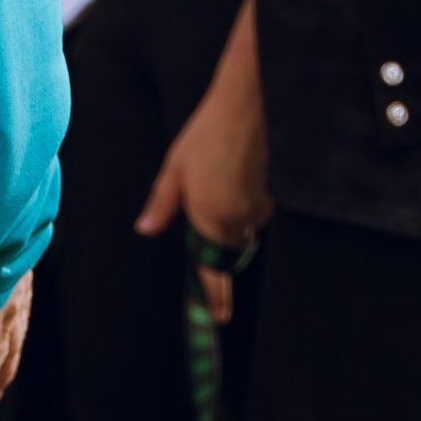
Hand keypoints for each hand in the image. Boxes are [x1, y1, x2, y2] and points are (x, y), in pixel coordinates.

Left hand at [138, 74, 269, 318]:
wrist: (251, 104)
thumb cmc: (209, 133)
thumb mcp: (174, 168)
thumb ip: (161, 204)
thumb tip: (146, 228)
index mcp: (208, 219)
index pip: (210, 268)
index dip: (213, 295)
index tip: (218, 317)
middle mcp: (237, 221)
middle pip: (226, 251)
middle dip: (216, 246)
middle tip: (209, 215)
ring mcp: (260, 210)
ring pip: (242, 232)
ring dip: (230, 221)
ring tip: (220, 180)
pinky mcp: (275, 197)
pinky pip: (256, 214)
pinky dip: (245, 205)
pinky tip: (237, 176)